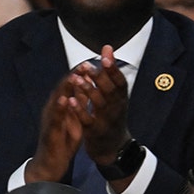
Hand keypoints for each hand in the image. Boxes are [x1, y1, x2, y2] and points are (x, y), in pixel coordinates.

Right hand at [25, 72, 85, 183]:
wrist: (49, 164)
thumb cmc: (61, 142)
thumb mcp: (73, 120)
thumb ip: (78, 105)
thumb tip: (86, 89)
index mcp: (60, 108)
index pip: (70, 88)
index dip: (79, 75)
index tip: (91, 63)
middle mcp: (53, 111)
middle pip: (62, 90)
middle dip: (73, 76)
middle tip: (84, 63)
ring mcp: (50, 120)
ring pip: (56, 101)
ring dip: (64, 88)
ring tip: (73, 76)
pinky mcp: (49, 131)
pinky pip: (54, 118)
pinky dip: (59, 108)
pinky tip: (65, 99)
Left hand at [70, 46, 131, 168]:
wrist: (112, 146)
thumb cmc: (111, 115)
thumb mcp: (114, 95)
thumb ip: (109, 72)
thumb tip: (107, 47)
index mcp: (122, 99)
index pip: (120, 81)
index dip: (114, 69)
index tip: (105, 56)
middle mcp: (117, 109)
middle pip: (110, 91)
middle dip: (99, 77)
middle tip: (86, 66)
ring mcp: (106, 121)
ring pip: (98, 104)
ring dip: (87, 90)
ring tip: (76, 79)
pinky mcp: (95, 132)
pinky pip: (87, 120)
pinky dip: (79, 110)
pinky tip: (71, 100)